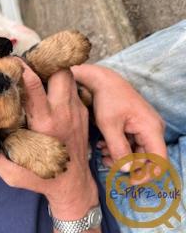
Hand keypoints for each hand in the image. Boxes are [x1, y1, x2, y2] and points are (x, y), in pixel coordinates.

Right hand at [0, 61, 98, 224]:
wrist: (75, 185)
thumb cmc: (43, 178)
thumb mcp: (13, 174)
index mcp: (44, 123)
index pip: (35, 85)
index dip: (22, 67)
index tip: (9, 61)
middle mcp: (63, 112)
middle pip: (60, 71)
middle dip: (45, 62)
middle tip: (29, 62)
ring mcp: (76, 111)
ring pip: (70, 76)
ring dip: (54, 69)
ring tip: (39, 71)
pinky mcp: (83, 113)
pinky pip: (74, 88)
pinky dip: (62, 81)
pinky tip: (50, 88)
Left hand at [71, 64, 166, 181]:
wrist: (103, 81)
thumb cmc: (107, 99)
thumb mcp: (109, 126)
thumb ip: (118, 149)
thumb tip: (127, 170)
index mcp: (151, 128)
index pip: (159, 160)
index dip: (147, 175)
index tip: (130, 181)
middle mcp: (152, 129)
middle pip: (147, 157)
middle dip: (127, 164)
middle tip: (107, 162)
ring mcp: (145, 127)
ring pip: (137, 152)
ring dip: (120, 156)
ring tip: (102, 152)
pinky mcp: (136, 126)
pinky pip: (131, 143)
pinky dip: (118, 148)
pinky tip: (103, 145)